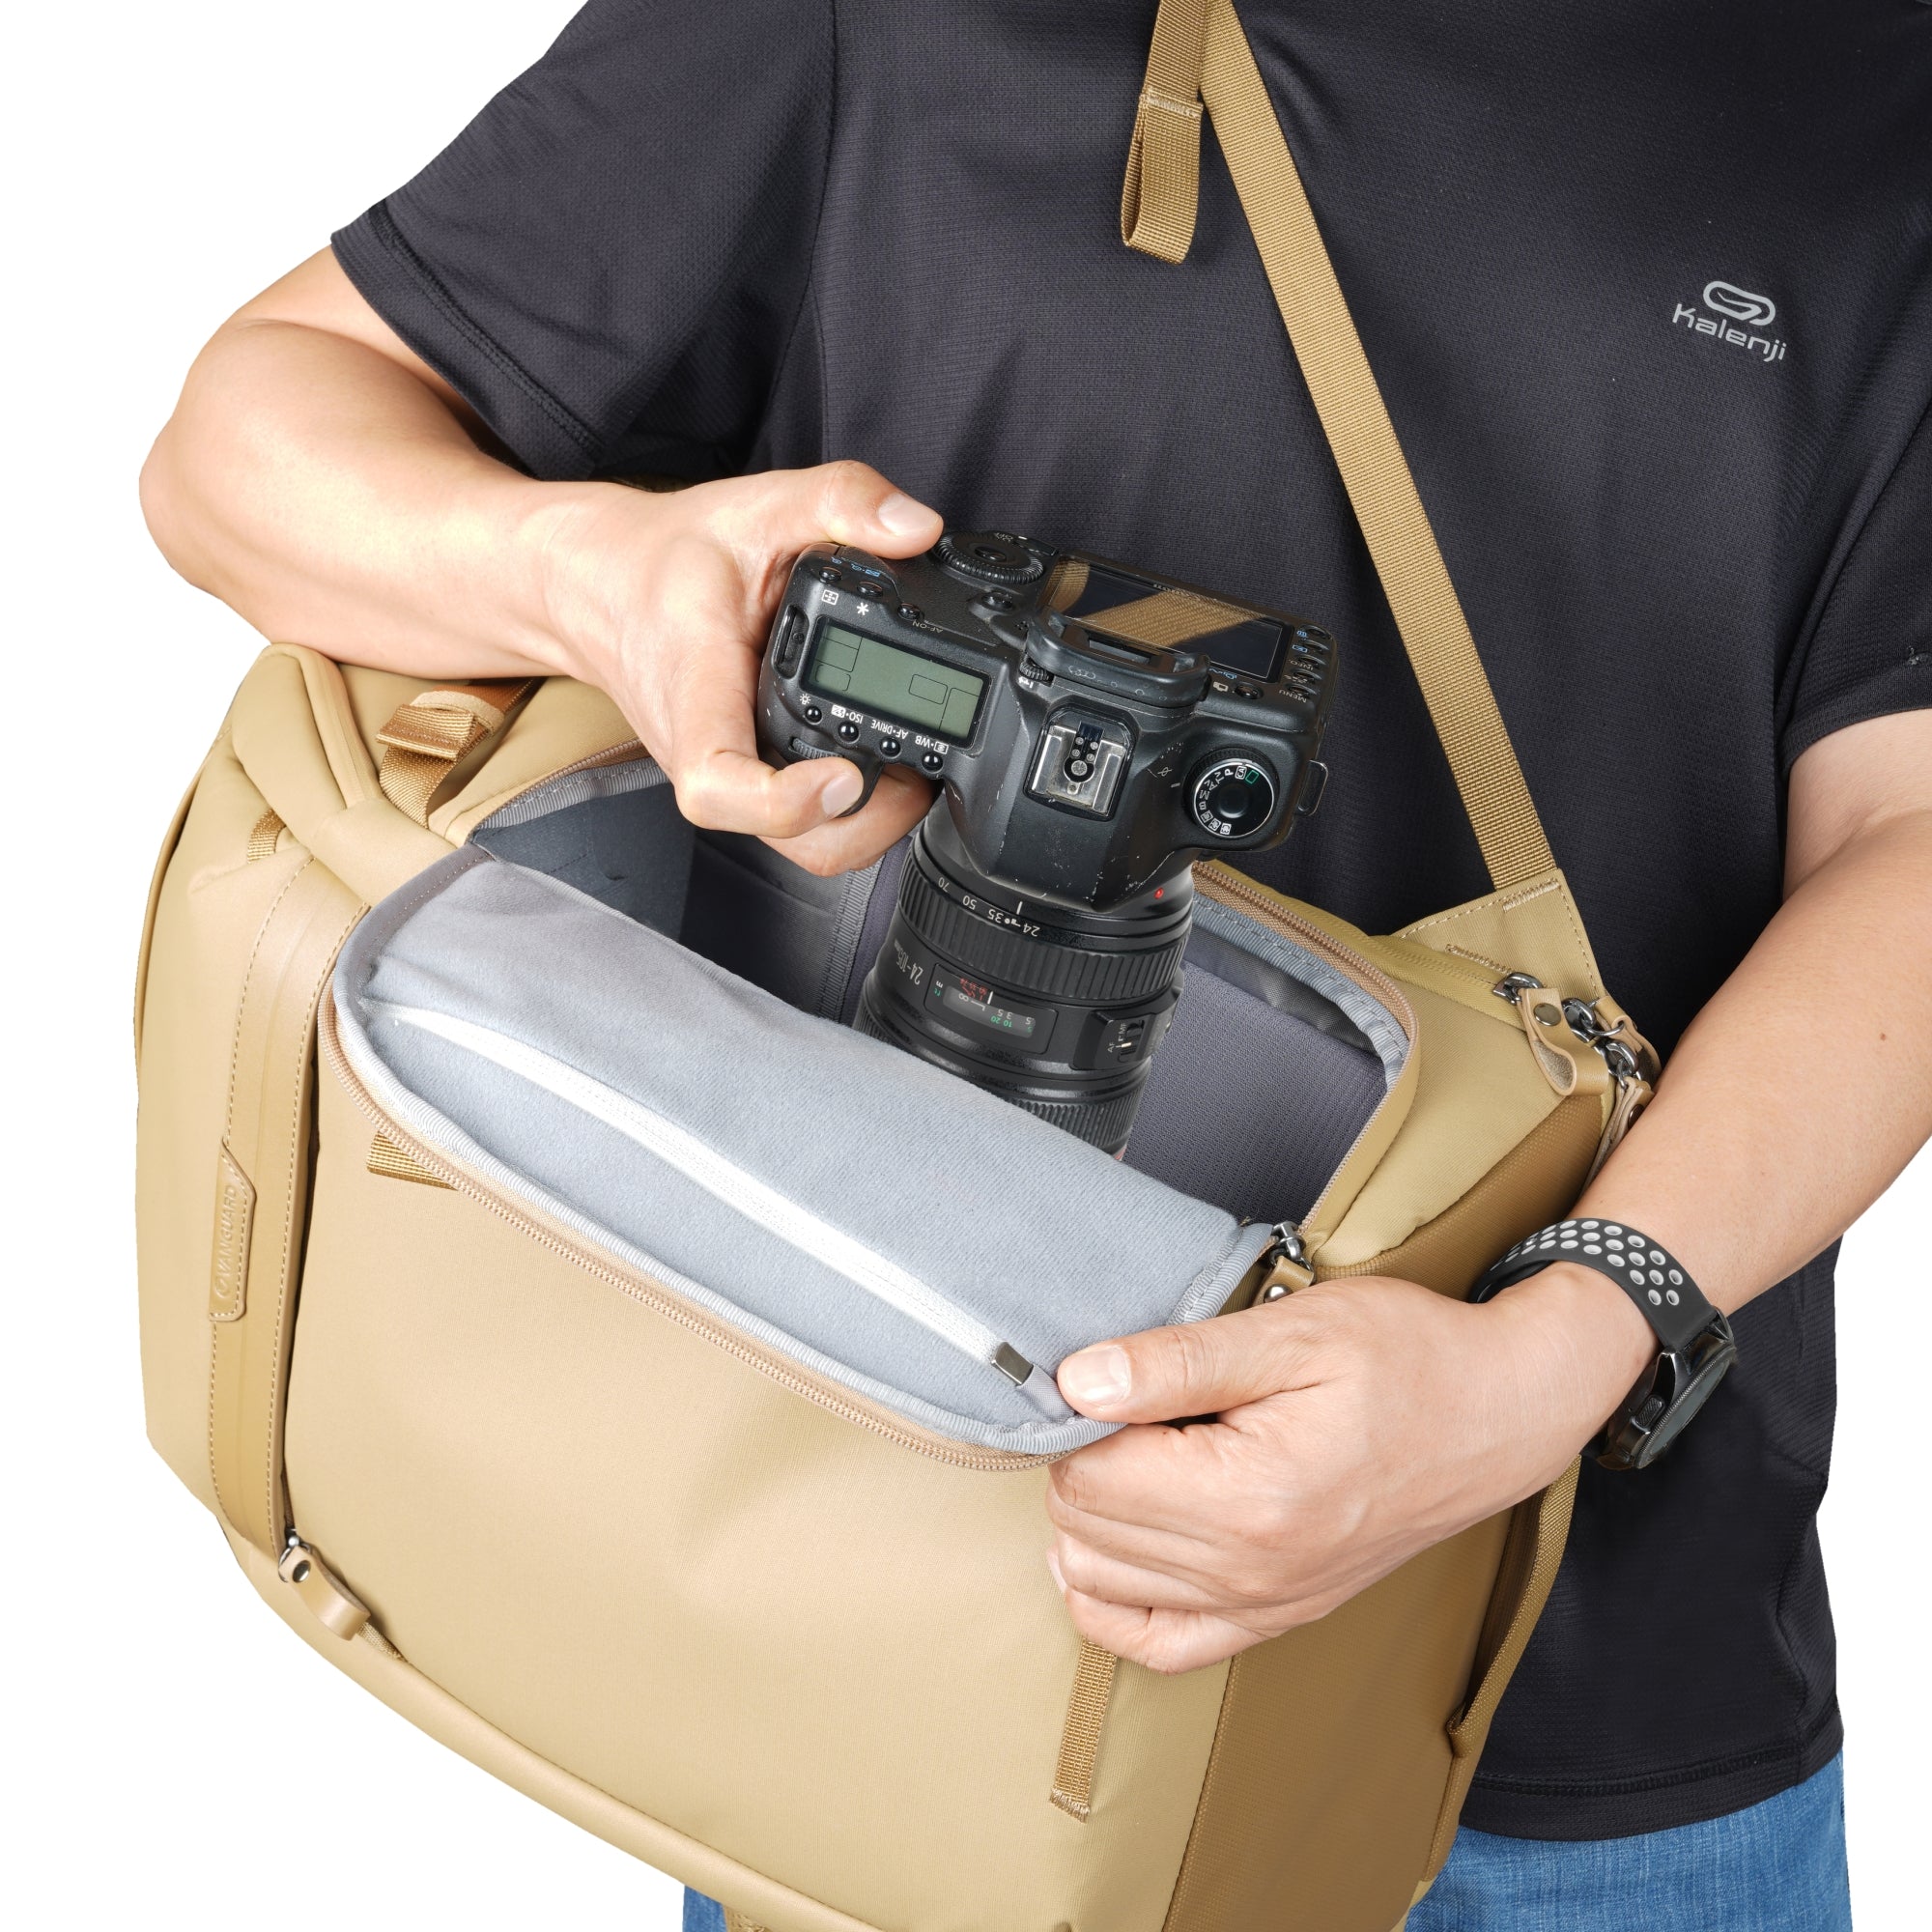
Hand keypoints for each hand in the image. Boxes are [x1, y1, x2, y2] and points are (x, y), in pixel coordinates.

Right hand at [531, 462, 942, 873]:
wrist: (604, 585)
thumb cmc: (666, 559)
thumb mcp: (755, 506)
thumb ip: (838, 501)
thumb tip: (915, 525)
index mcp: (697, 697)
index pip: (720, 785)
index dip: (784, 803)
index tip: (844, 775)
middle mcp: (710, 755)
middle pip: (790, 843)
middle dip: (868, 822)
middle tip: (918, 767)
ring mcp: (733, 776)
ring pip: (805, 844)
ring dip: (870, 820)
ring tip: (911, 762)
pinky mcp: (750, 781)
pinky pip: (804, 824)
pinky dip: (856, 806)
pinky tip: (884, 755)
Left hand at [1045, 1264, 1653, 1673]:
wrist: (1497, 1411)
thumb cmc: (1404, 1358)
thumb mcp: (1289, 1333)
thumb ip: (1175, 1362)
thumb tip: (1076, 1381)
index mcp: (1252, 1497)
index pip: (1088, 1477)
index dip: (1079, 1416)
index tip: (1109, 1375)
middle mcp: (1253, 1571)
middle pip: (1087, 1529)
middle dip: (1081, 1461)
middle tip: (1128, 1405)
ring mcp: (1265, 1604)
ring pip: (1103, 1584)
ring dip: (1093, 1518)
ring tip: (1134, 1452)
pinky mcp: (1278, 1616)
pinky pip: (1158, 1645)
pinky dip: (1113, 1601)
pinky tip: (1107, 1547)